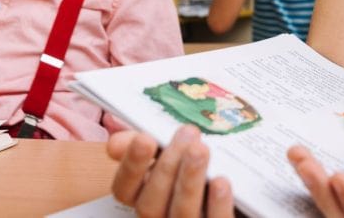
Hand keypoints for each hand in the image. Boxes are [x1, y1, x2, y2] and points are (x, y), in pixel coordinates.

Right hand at [106, 126, 233, 217]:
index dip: (132, 166)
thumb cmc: (188, 166)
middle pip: (151, 204)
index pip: (123, 189)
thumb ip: (140, 143)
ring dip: (190, 180)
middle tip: (186, 134)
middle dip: (167, 167)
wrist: (228, 189)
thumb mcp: (163, 151)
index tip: (145, 138)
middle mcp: (159, 216)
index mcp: (141, 195)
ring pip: (181, 213)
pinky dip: (217, 203)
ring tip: (201, 150)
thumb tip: (115, 144)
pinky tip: (220, 181)